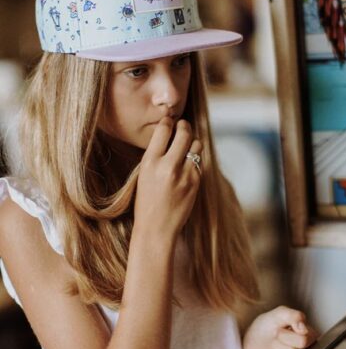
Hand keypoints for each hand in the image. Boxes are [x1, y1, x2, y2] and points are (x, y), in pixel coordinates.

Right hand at [134, 117, 201, 239]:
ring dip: (192, 142)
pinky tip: (187, 167)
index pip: (164, 130)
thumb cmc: (146, 201)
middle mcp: (168, 166)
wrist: (156, 228)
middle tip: (182, 126)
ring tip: (186, 146)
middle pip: (184, 133)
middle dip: (184, 126)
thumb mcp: (144, 174)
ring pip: (196, 145)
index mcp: (150, 162)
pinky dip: (194, 161)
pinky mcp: (196, 182)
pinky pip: (199, 162)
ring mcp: (185, 174)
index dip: (168, 122)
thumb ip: (156, 154)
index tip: (169, 120)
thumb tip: (170, 133)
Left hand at [243, 306, 317, 348]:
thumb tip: (303, 328)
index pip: (304, 340)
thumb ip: (294, 316)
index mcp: (310, 336)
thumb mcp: (279, 314)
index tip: (282, 328)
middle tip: (278, 337)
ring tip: (276, 347)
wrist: (253, 339)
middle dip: (281, 342)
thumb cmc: (269, 325)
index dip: (287, 334)